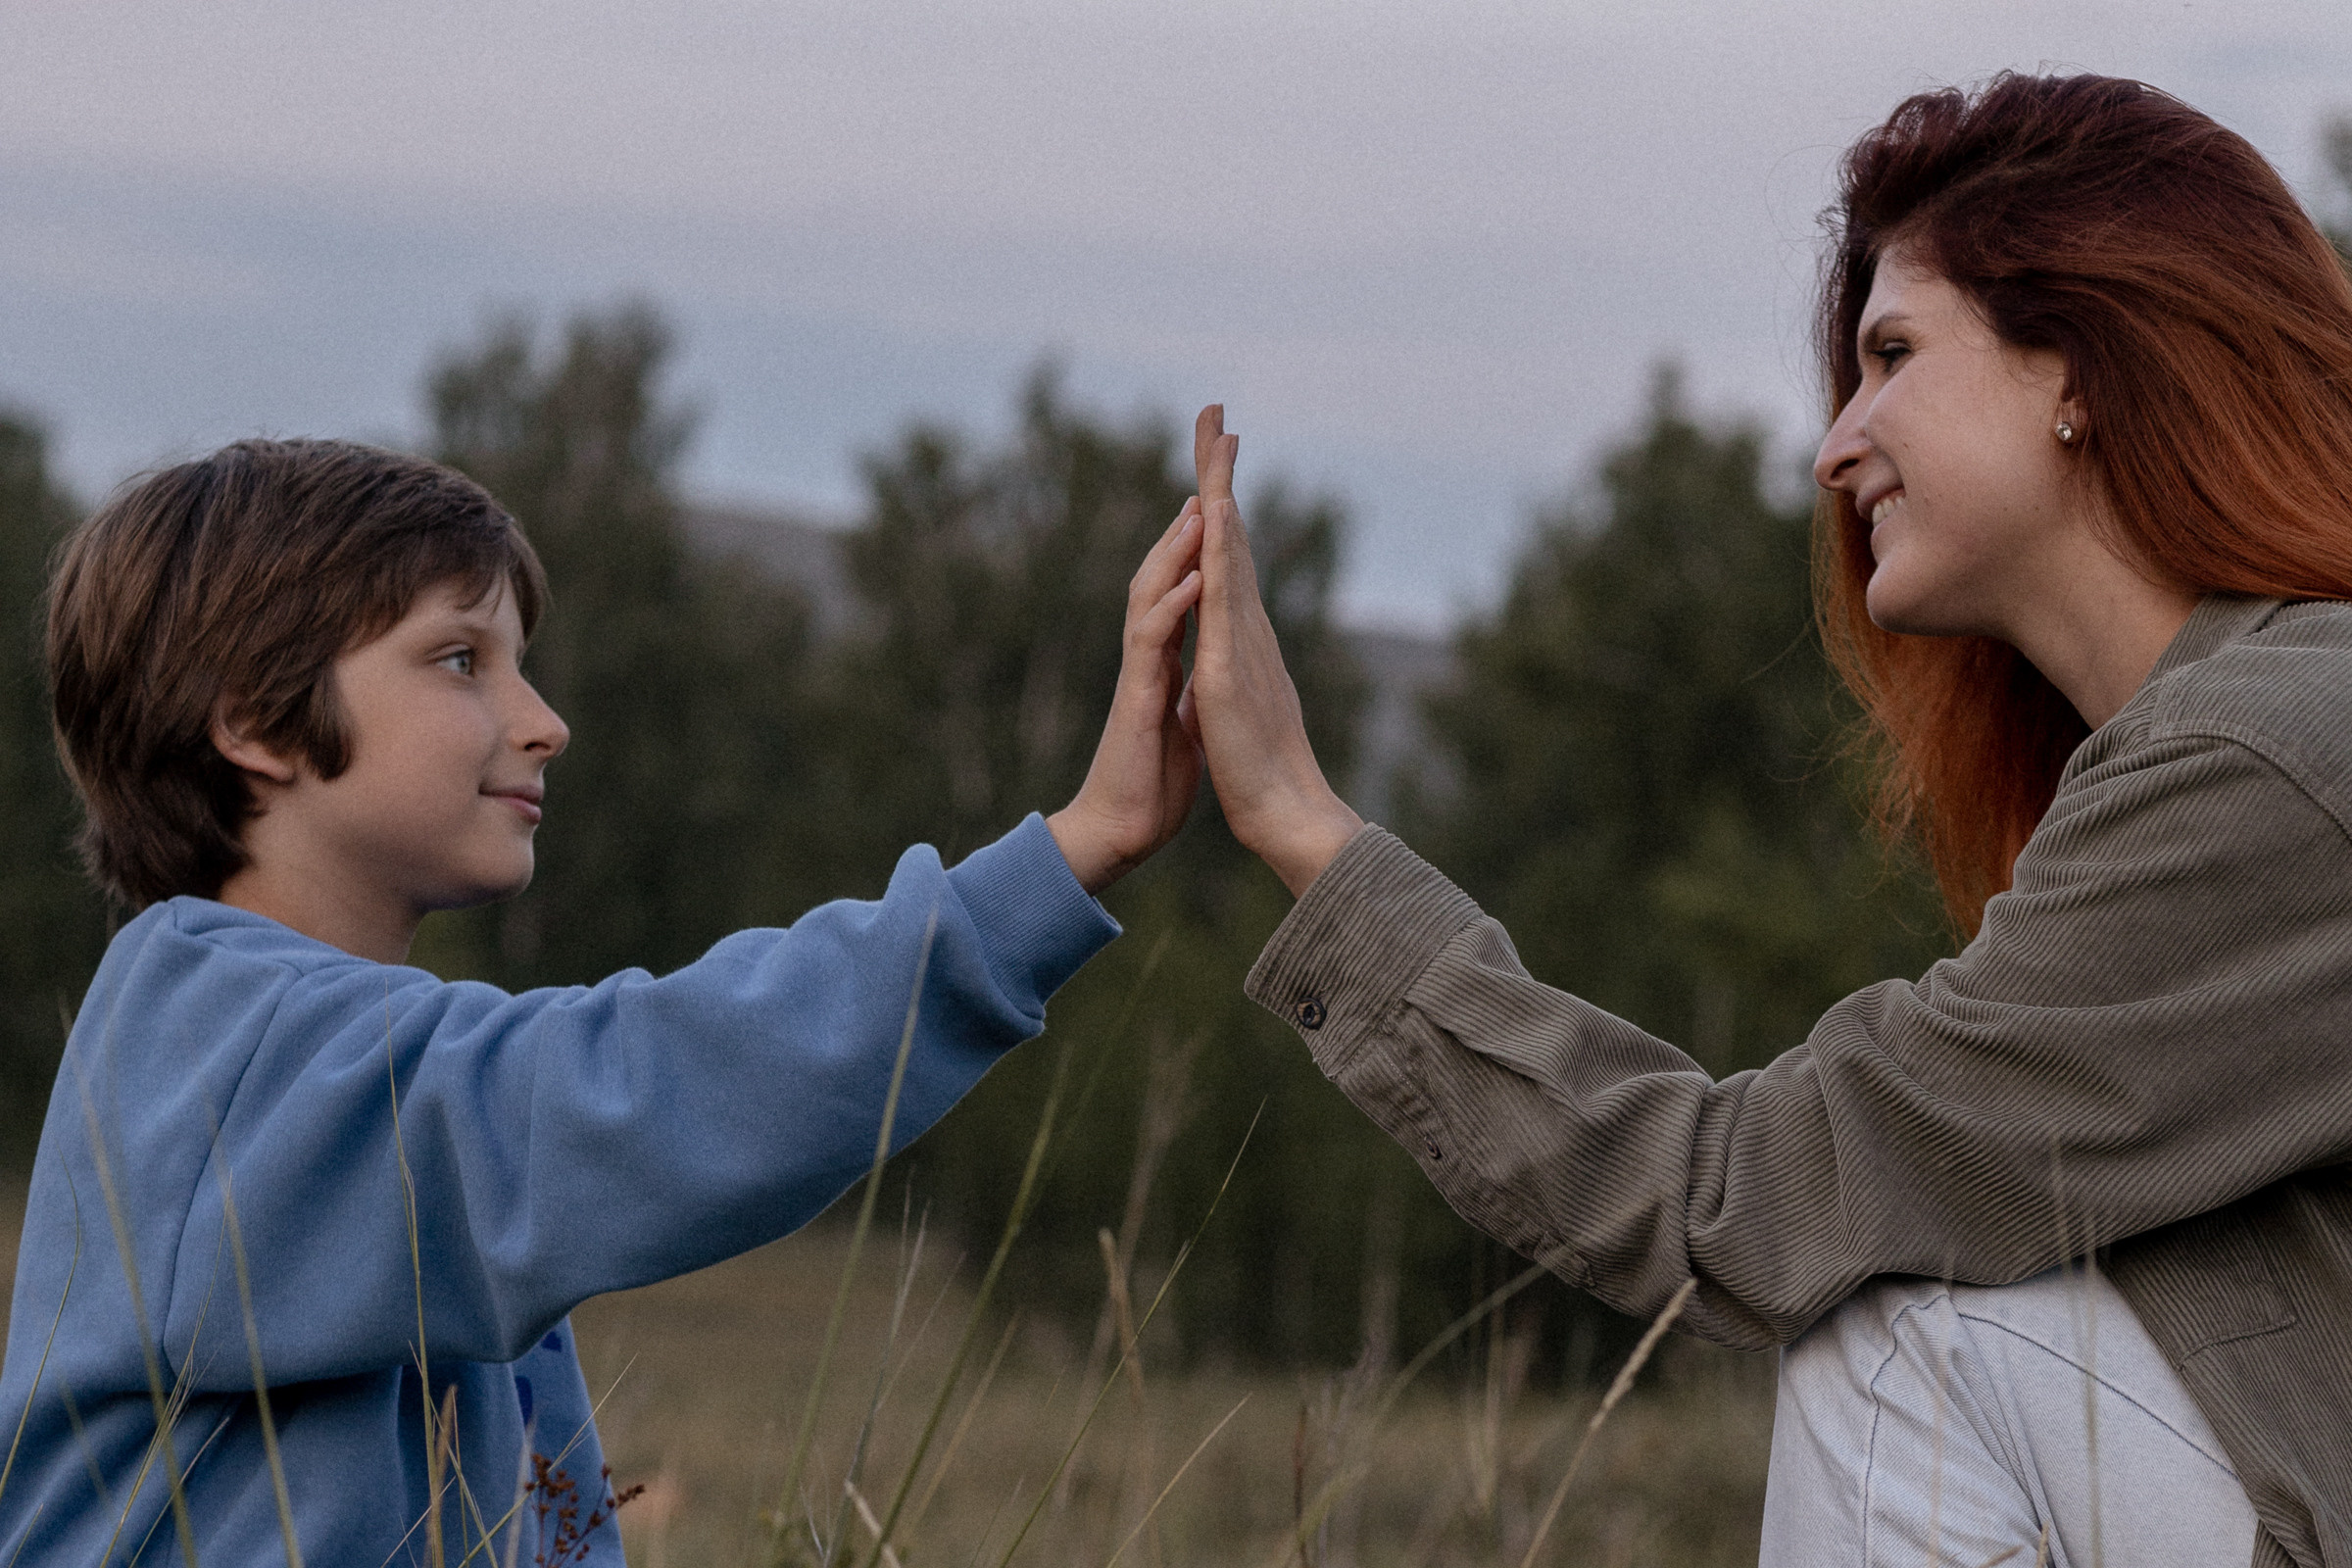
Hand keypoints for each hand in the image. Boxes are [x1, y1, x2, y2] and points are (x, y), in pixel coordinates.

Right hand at [1047, 499, 1207, 893]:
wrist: (1122, 833)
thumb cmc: (1151, 786)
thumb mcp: (1181, 727)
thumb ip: (1186, 695)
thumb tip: (1199, 680)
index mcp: (1163, 665)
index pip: (1179, 595)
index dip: (1194, 553)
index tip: (1214, 512)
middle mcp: (1147, 661)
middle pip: (1159, 579)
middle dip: (1180, 532)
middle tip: (1203, 485)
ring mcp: (1139, 676)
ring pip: (1149, 598)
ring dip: (1173, 553)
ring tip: (1197, 510)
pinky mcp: (1137, 700)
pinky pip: (1151, 643)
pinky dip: (1172, 607)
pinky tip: (1192, 579)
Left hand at [1187, 405, 1362, 895]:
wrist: (1280, 812)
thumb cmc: (1256, 770)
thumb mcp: (1231, 703)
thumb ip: (1230, 670)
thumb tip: (1222, 653)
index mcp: (1239, 634)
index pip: (1224, 556)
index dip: (1216, 505)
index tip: (1211, 457)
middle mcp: (1247, 625)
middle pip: (1231, 535)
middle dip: (1220, 474)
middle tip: (1216, 415)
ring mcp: (1242, 640)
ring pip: (1231, 551)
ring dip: (1222, 493)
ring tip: (1218, 439)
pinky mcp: (1232, 665)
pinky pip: (1225, 597)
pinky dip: (1222, 551)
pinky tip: (1217, 513)